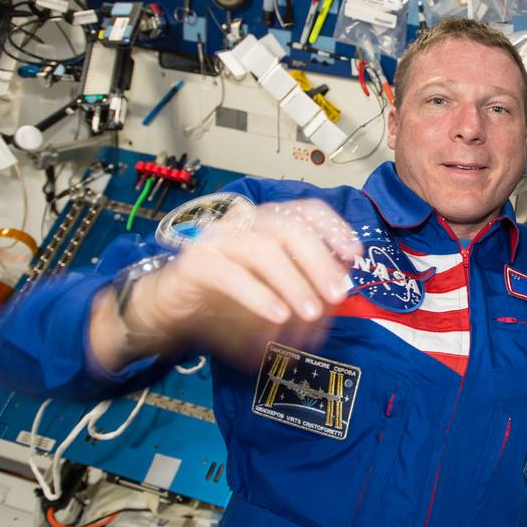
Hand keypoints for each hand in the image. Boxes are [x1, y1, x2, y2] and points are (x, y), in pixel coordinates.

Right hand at [92, 199, 361, 368]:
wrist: (171, 308)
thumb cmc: (227, 297)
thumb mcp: (274, 292)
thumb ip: (305, 288)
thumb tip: (339, 296)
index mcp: (268, 222)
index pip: (307, 210)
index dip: (335, 229)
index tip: (354, 256)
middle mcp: (245, 223)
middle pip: (290, 228)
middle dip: (319, 262)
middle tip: (337, 295)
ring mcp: (219, 240)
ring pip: (264, 249)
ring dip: (293, 282)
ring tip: (310, 312)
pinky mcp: (196, 263)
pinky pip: (231, 274)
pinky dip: (258, 295)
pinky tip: (277, 315)